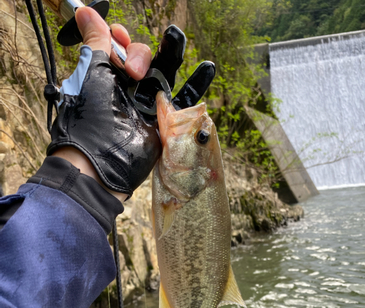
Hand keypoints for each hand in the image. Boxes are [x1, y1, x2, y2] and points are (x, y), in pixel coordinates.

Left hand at [49, 7, 214, 201]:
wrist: (102, 164)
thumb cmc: (90, 119)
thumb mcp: (91, 75)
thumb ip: (95, 43)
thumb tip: (85, 10)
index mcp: (105, 78)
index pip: (118, 48)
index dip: (118, 38)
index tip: (117, 37)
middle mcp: (126, 90)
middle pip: (142, 58)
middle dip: (138, 54)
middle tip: (132, 70)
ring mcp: (146, 106)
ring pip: (164, 72)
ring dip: (171, 53)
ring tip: (176, 36)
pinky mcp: (164, 121)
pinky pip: (184, 99)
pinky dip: (197, 84)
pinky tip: (207, 68)